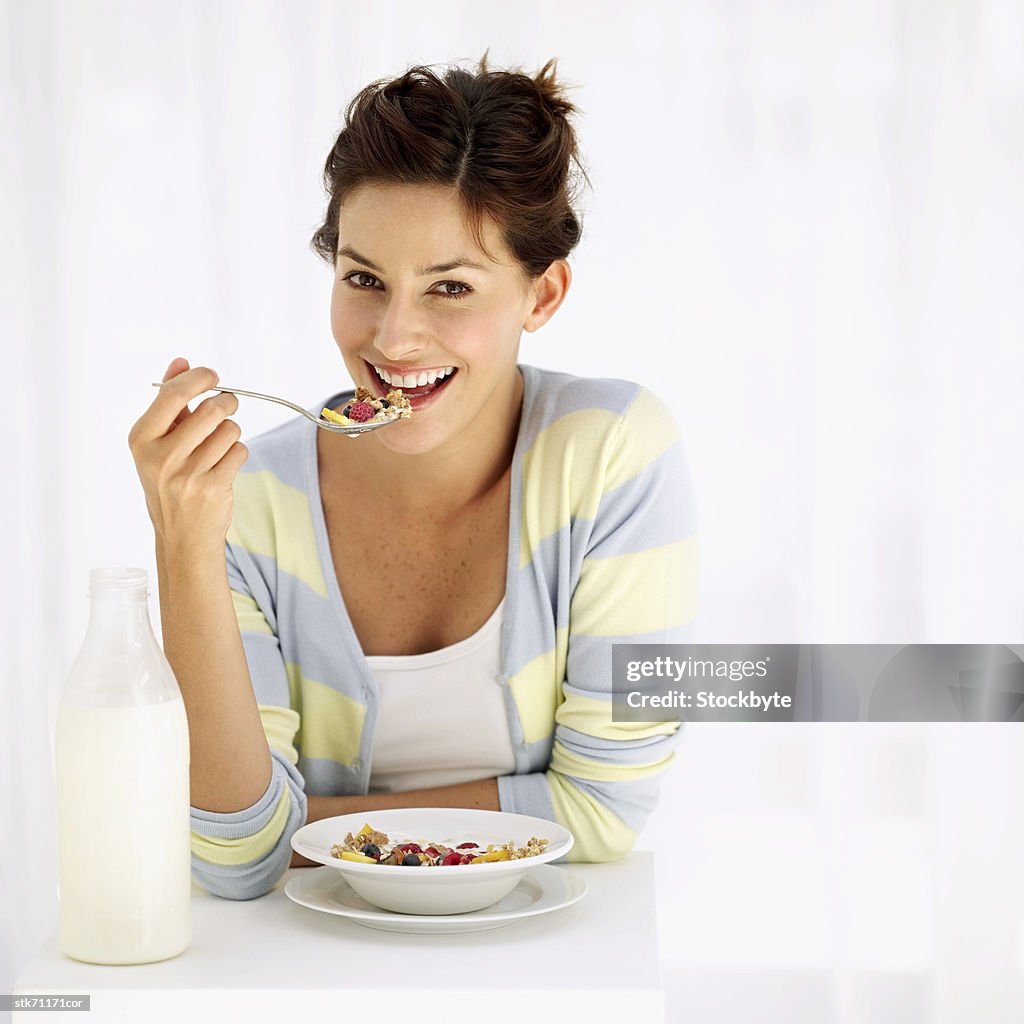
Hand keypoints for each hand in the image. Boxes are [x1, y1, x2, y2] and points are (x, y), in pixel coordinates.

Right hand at [128, 357, 247, 554]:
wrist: (182, 536)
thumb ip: (170, 401)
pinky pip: (239, 451)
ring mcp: (187, 474)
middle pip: (211, 410)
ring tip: (217, 447)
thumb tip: (181, 362)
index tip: (211, 376)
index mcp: (141, 439)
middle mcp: (160, 457)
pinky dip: (237, 453)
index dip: (199, 378)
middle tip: (227, 406)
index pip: (173, 393)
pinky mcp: (213, 488)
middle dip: (226, 403)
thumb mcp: (159, 442)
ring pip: (229, 430)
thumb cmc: (170, 481)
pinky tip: (223, 466)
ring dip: (230, 434)